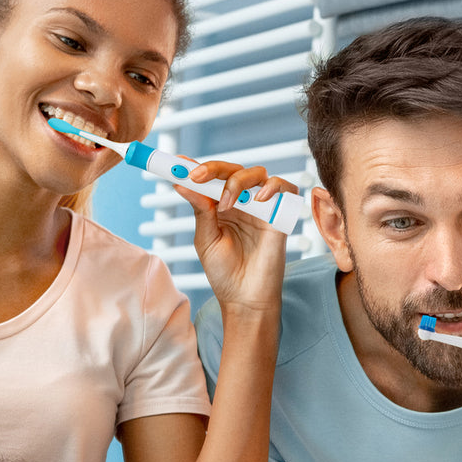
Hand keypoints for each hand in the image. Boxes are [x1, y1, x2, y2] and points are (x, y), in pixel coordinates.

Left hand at [175, 160, 296, 313]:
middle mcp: (243, 203)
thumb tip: (182, 184)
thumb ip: (200, 210)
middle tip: (197, 177)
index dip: (196, 167)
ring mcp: (263, 208)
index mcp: (221, 206)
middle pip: (233, 170)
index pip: (211, 178)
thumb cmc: (225, 274)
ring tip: (226, 205)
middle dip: (213, 169)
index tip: (177, 162)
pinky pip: (284, 188)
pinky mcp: (281, 216)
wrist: (245, 299)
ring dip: (237, 182)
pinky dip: (273, 187)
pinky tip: (259, 199)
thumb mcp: (206, 239)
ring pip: (256, 174)